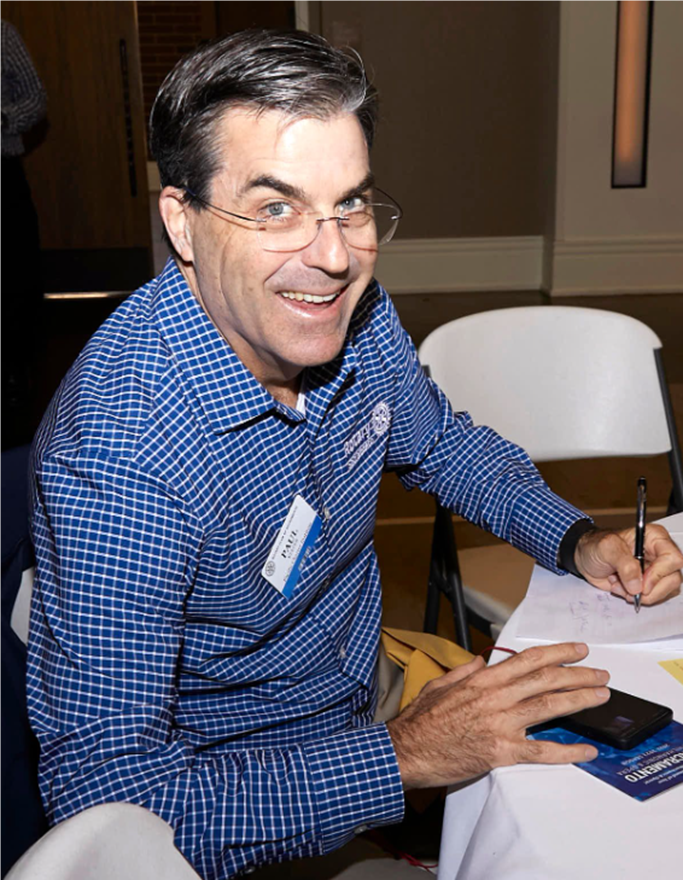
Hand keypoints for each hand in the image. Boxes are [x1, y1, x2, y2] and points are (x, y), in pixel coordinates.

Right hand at [386, 642, 609, 789]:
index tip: (577, 650)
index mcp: (482, 679)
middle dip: (578, 674)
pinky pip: (541, 751)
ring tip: (600, 696)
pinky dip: (567, 751)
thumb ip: (464, 671)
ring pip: (549, 706)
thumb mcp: (440, 684)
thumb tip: (482, 661)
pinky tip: (586, 750)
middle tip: (600, 673)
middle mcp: (495, 697)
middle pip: (546, 679)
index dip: (557, 652)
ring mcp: (500, 723)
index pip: (528, 659)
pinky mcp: (501, 752)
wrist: (407, 751)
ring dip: (579, 700)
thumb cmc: (420, 720)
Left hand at [574, 525, 682, 605]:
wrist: (586, 558)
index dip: (659, 574)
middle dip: (650, 589)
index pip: (672, 558)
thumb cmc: (596, 546)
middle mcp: (659, 553)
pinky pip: (656, 597)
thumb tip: (637, 584)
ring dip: (642, 595)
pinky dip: (638, 598)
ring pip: (667, 590)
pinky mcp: (651, 583)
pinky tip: (623, 588)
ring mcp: (657, 569)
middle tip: (629, 588)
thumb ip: (624, 564)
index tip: (641, 582)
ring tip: (621, 585)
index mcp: (654, 537)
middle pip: (673, 578)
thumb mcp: (606, 548)